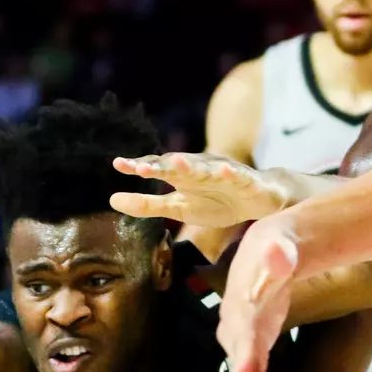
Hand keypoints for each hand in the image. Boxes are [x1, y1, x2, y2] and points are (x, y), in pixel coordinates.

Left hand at [110, 153, 290, 227]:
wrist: (261, 200)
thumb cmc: (217, 202)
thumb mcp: (179, 208)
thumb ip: (147, 204)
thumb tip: (111, 200)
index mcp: (183, 177)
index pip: (158, 168)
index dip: (139, 166)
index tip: (119, 165)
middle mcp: (201, 169)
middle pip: (178, 165)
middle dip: (160, 165)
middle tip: (140, 168)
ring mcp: (223, 172)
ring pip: (205, 168)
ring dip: (190, 165)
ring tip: (175, 163)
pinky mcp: (247, 180)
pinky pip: (238, 175)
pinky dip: (230, 172)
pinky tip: (224, 169)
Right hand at [218, 218, 299, 371]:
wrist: (270, 249)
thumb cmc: (276, 245)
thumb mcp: (280, 244)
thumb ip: (281, 254)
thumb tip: (281, 256)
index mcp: (243, 306)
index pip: (241, 334)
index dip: (241, 356)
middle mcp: (238, 331)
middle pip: (243, 371)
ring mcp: (246, 345)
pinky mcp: (257, 352)